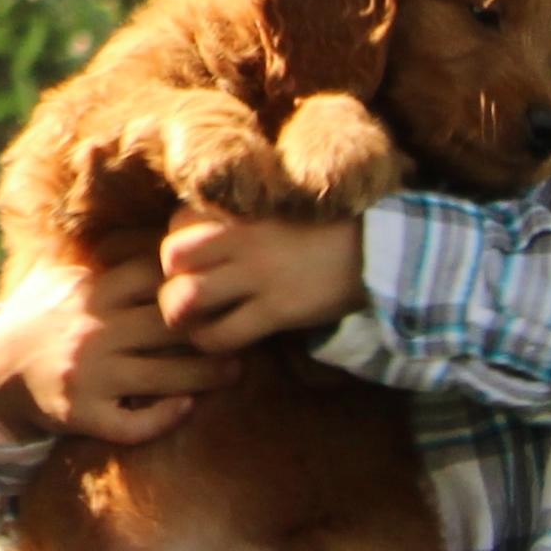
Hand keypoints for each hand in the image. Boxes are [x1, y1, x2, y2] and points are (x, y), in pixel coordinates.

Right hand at [0, 250, 229, 446]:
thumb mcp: (62, 271)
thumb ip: (105, 250)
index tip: (223, 286)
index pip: (154, 277)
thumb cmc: (44, 312)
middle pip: (170, 329)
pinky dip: (165, 416)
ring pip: (165, 378)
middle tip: (248, 333)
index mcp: (90, 290)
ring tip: (235, 372)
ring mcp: (88, 374)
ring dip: (207, 377)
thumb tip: (161, 221)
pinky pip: (136, 422)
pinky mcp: (83, 413)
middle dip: (213, 332)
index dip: (194, 281)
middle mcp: (91, 330)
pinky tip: (185, 406)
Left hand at [156, 208, 366, 350]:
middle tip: (186, 294)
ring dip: (181, 315)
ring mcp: (258, 274)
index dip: (179, 246)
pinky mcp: (277, 310)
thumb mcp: (278, 208)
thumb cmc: (328, 226)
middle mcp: (242, 238)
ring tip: (193, 322)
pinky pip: (224, 333)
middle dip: (170, 279)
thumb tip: (202, 237)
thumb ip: (240, 219)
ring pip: (185, 298)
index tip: (196, 262)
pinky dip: (212, 342)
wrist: (380, 248)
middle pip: (170, 258)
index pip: (177, 224)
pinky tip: (222, 342)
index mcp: (241, 208)